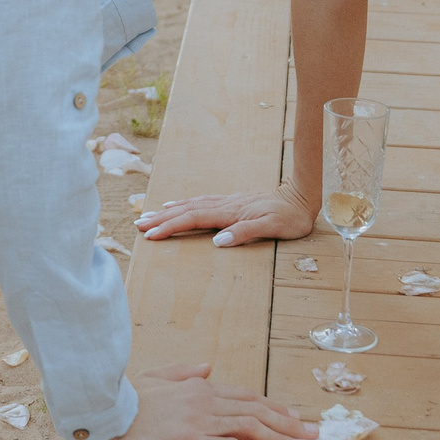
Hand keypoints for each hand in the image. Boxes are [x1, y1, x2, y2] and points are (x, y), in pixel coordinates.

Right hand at [89, 363, 316, 439]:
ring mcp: (200, 422)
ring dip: (282, 439)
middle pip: (257, 411)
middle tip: (314, 433)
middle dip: (289, 423)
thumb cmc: (125, 399)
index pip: (246, 397)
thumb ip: (183, 372)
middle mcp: (205, 401)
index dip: (274, 407)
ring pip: (252, 428)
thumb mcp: (156, 378)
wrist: (104, 413)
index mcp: (198, 387)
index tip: (295, 416)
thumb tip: (208, 368)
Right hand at [135, 185, 313, 246]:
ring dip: (168, 211)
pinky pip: (200, 202)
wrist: (301, 198)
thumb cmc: (290, 218)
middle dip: (161, 219)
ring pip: (190, 205)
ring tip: (149, 215)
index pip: (193, 219)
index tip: (151, 235)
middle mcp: (225, 205)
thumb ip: (245, 233)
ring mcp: (227, 202)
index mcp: (230, 213)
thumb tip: (217, 241)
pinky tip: (175, 205)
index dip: (170, 227)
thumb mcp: (273, 228)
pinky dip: (183, 204)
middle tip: (138, 225)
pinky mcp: (231, 202)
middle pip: (186, 211)